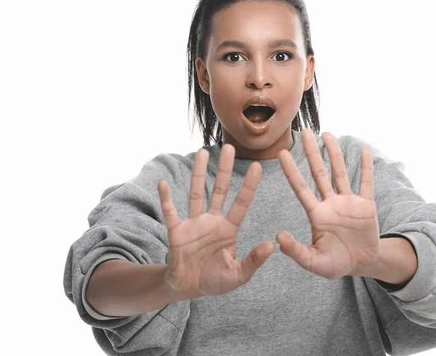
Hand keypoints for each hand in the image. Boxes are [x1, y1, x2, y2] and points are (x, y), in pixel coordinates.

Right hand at [158, 144, 274, 298]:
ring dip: (198, 173)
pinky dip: (166, 198)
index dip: (249, 185)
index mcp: (228, 229)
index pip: (241, 203)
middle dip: (225, 169)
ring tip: (202, 151)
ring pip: (196, 193)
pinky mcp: (176, 231)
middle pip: (220, 190)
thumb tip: (271, 246)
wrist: (187, 288)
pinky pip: (170, 212)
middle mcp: (211, 221)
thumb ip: (253, 261)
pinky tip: (163, 182)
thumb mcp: (238, 275)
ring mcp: (193, 224)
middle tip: (229, 146)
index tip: (258, 165)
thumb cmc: (214, 280)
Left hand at [276, 128, 379, 278]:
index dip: (291, 171)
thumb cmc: (334, 263)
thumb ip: (296, 251)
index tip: (281, 153)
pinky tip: (364, 150)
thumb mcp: (313, 262)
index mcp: (316, 214)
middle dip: (311, 153)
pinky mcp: (366, 206)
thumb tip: (278, 237)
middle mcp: (330, 203)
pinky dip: (366, 167)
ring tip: (327, 133)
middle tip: (303, 132)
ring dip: (334, 153)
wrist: (361, 264)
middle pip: (318, 173)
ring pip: (339, 172)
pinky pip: (366, 183)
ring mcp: (348, 202)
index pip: (300, 188)